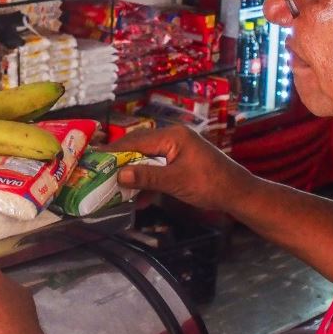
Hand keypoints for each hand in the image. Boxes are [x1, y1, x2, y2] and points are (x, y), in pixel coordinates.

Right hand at [111, 125, 255, 213]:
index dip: (114, 151)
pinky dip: (147, 181)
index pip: (135, 141)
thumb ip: (147, 177)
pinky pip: (156, 168)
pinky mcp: (180, 162)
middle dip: (120, 162)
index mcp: (172, 136)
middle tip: (99, 173)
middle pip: (138, 147)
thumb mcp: (176, 181)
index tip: (94, 159)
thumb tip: (118, 174)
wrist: (238, 194)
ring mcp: (176, 149)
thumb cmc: (210, 184)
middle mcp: (172, 138)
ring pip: (146, 159)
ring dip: (133, 173)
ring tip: (113, 186)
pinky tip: (138, 198)